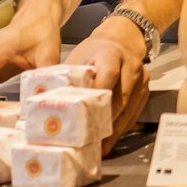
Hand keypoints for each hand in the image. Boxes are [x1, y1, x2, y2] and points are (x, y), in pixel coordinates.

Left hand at [68, 17, 149, 153]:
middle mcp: (130, 65)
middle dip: (106, 122)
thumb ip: (66, 76)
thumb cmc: (95, 50)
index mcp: (110, 54)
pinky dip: (124, 126)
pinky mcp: (145, 88)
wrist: (122, 39)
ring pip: (130, 108)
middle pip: (120, 97)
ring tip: (102, 148)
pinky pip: (135, 111)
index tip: (85, 116)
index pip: (108, 75)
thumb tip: (41, 100)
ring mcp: (141, 78)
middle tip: (92, 142)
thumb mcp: (77, 56)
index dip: (98, 95)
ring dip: (116, 130)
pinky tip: (112, 139)